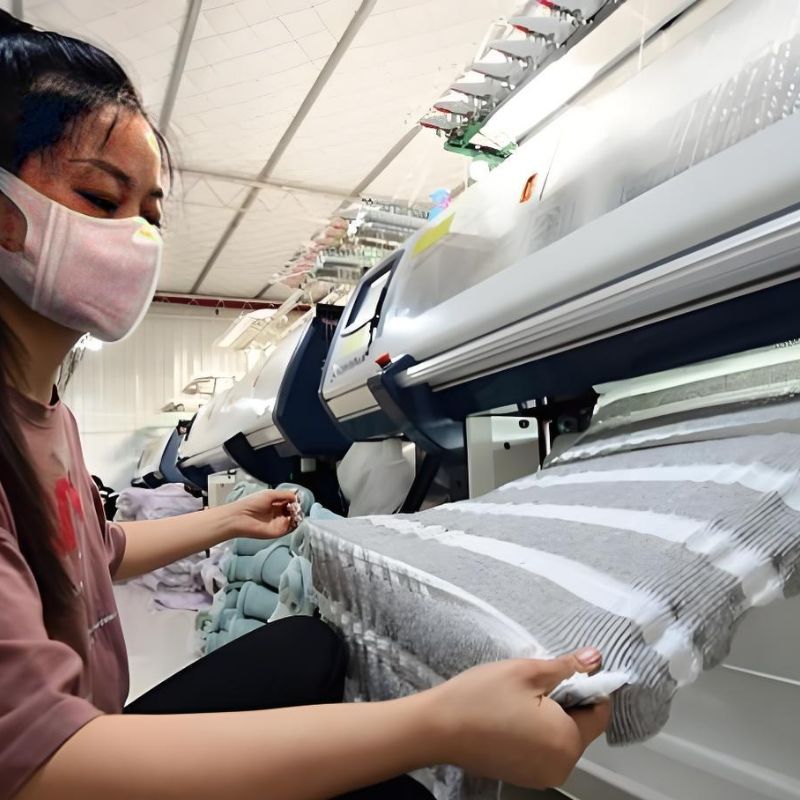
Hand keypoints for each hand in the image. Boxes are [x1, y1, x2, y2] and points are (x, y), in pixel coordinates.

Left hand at [221, 489, 299, 539]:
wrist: (240, 518)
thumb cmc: (251, 504)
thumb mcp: (270, 494)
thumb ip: (285, 494)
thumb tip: (296, 497)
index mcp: (274, 503)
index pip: (289, 502)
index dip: (294, 500)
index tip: (297, 499)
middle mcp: (277, 513)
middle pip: (293, 510)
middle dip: (297, 507)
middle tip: (296, 505)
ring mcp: (278, 523)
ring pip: (294, 519)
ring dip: (297, 515)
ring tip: (294, 510)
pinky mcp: (279, 532)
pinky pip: (291, 528)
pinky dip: (295, 523)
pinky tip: (293, 517)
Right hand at [428, 650, 610, 788]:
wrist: (437, 728)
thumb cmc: (481, 697)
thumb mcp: (527, 671)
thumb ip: (567, 666)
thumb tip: (596, 658)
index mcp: (567, 741)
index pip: (600, 712)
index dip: (591, 686)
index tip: (570, 669)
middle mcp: (561, 766)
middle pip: (581, 727)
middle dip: (569, 702)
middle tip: (538, 681)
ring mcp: (541, 776)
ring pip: (562, 738)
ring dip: (552, 716)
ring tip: (522, 698)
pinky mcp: (523, 776)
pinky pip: (544, 750)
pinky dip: (538, 732)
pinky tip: (512, 715)